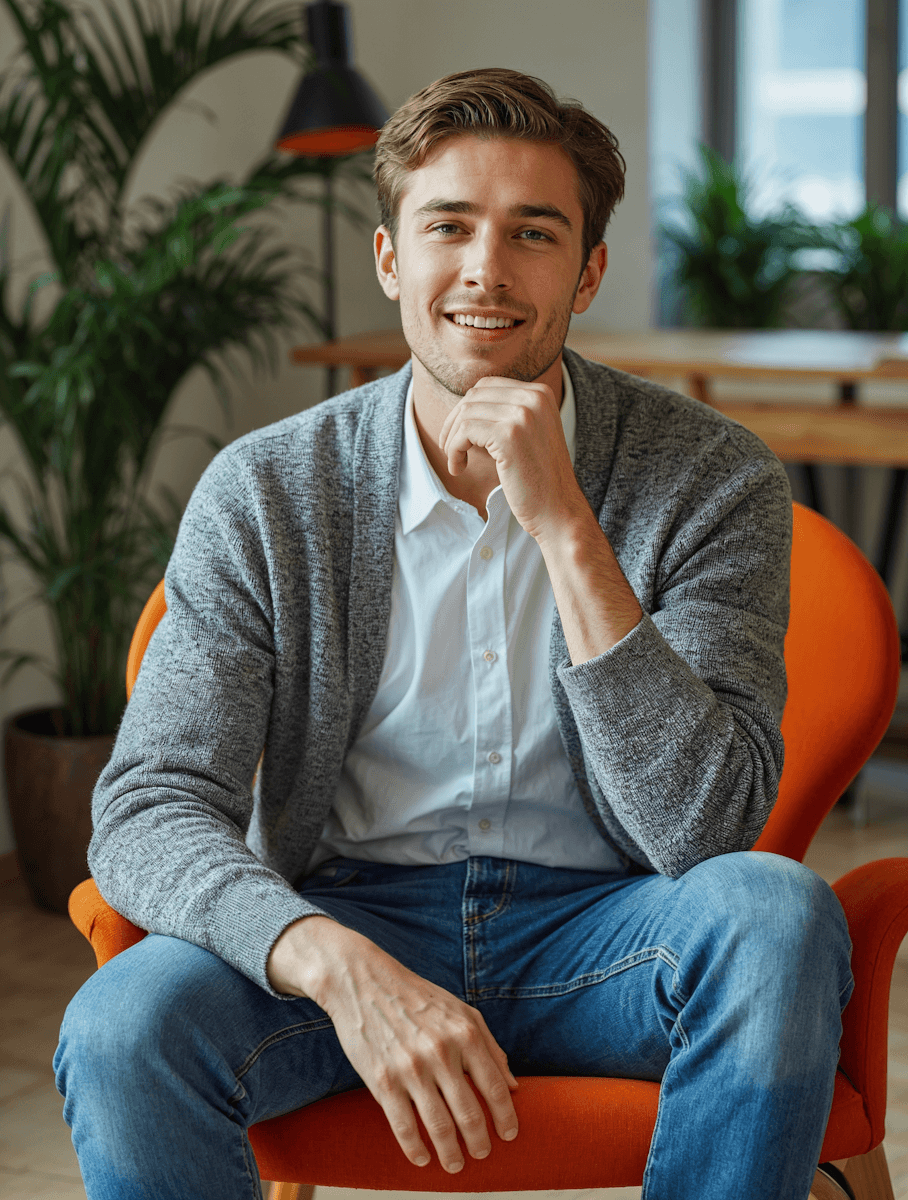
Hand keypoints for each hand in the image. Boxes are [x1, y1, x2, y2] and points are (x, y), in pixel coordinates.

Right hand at [268, 916, 518, 1172]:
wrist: (363, 983)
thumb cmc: (418, 998)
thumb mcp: (461, 1011)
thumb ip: (490, 1046)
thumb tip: (513, 1086)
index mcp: (465, 1033)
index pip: (495, 1088)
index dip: (506, 1117)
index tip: (509, 1135)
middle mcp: (441, 1052)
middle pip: (470, 1114)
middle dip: (480, 1142)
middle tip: (482, 1153)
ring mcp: (411, 1069)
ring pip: (440, 1127)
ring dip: (452, 1154)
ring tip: (456, 1164)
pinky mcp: (383, 1081)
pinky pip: (404, 1127)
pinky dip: (416, 1149)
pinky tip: (423, 1158)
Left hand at [437, 376, 584, 539]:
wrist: (558, 510)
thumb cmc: (539, 478)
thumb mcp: (528, 434)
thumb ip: (506, 414)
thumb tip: (463, 407)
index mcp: (540, 393)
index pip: (488, 386)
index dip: (467, 409)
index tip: (460, 435)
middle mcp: (534, 397)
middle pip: (474, 396)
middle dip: (454, 422)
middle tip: (451, 448)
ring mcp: (522, 414)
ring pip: (466, 413)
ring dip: (452, 438)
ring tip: (456, 460)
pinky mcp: (508, 435)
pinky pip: (464, 431)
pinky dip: (454, 450)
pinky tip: (459, 468)